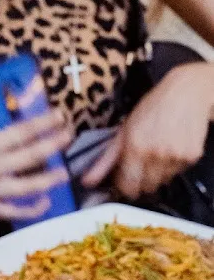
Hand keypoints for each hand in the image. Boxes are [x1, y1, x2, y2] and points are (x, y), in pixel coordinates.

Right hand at [0, 110, 71, 220]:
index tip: (60, 116)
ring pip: (28, 187)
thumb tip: (14, 114)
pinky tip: (44, 202)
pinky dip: (30, 208)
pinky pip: (13, 211)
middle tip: (68, 135)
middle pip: (31, 157)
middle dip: (54, 144)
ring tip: (63, 172)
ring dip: (49, 178)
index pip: (23, 132)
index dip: (44, 123)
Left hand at [83, 62, 213, 198]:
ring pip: (162, 182)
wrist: (189, 90)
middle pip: (145, 188)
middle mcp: (155, 154)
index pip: (127, 187)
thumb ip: (105, 160)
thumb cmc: (153, 107)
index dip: (125, 186)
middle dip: (141, 182)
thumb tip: (87, 182)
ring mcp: (175, 156)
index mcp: (135, 147)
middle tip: (142, 166)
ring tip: (158, 153)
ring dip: (157, 174)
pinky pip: (177, 173)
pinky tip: (172, 148)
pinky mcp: (191, 156)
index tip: (125, 180)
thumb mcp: (124, 130)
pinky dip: (173, 166)